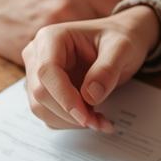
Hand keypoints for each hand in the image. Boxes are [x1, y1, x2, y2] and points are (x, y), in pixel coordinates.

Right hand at [21, 5, 160, 131]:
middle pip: (41, 94)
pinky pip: (49, 114)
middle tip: (98, 121)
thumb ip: (107, 69)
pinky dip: (70, 123)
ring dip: (70, 122)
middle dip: (70, 113)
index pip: (47, 72)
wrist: (118, 43)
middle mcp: (39, 55)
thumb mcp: (121, 48)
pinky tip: (92, 117)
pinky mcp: (46, 91)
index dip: (64, 97)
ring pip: (41, 108)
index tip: (85, 115)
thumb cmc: (117, 38)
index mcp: (52, 37)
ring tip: (99, 120)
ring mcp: (39, 75)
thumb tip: (90, 95)